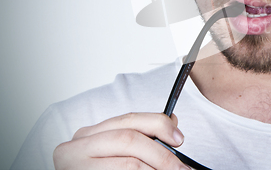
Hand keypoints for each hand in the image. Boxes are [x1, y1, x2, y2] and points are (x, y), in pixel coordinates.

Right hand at [53, 112, 189, 169]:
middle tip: (181, 167)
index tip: (179, 138)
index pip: (129, 119)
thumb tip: (172, 124)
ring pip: (130, 163)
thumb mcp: (113, 152)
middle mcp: (76, 147)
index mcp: (88, 135)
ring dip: (156, 168)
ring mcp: (76, 166)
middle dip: (161, 153)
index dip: (159, 124)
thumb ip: (139, 136)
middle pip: (130, 139)